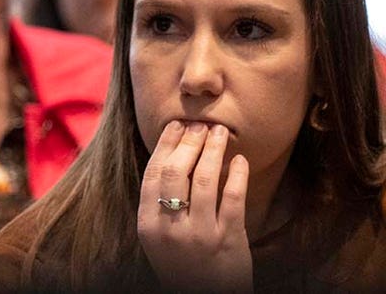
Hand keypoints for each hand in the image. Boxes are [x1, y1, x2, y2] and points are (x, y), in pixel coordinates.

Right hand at [137, 120, 252, 292]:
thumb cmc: (182, 263)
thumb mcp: (159, 236)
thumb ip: (159, 203)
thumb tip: (172, 154)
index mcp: (148, 225)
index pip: (153, 173)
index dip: (166, 145)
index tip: (177, 126)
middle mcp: (170, 229)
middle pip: (176, 172)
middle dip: (189, 142)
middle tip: (200, 125)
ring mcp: (200, 235)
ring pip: (204, 180)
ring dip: (213, 150)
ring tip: (220, 133)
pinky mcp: (229, 241)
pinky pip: (233, 198)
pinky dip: (237, 174)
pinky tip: (240, 160)